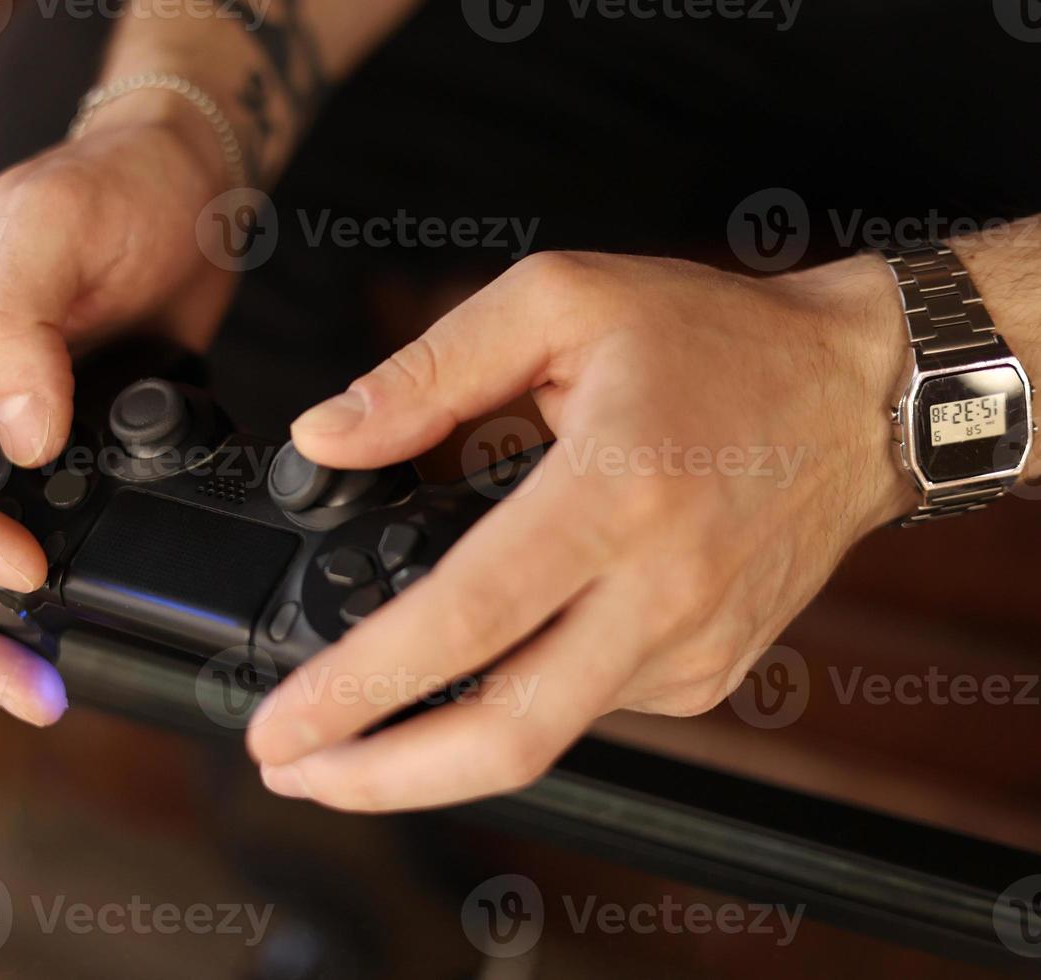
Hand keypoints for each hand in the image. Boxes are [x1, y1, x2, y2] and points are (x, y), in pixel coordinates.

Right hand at [0, 102, 237, 724]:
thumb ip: (16, 325)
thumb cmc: (112, 190)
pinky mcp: (49, 459)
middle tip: (25, 688)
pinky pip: (15, 537)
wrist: (182, 190)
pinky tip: (70, 630)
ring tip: (41, 692)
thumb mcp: (54, 229)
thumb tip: (20, 439)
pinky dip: (30, 598)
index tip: (24, 567)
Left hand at [246, 250, 915, 810]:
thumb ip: (427, 371)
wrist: (858, 398)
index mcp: (612, 495)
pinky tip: (464, 677)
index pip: (467, 620)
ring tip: (351, 726)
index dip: (361, 688)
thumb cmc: (712, 342)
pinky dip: (507, 707)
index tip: (281, 727)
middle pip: (507, 736)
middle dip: (381, 778)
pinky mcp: (706, 675)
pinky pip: (584, 711)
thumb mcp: (558, 303)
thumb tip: (325, 438)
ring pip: (540, 736)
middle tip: (292, 771)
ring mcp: (691, 648)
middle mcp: (659, 592)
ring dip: (432, 751)